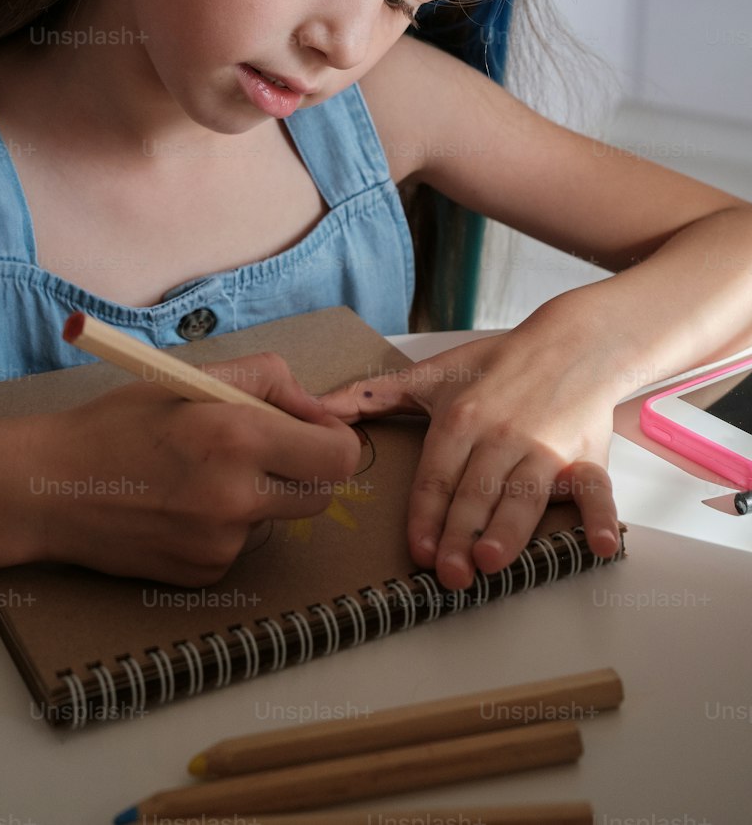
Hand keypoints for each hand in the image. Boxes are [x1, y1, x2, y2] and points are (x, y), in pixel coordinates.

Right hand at [22, 351, 362, 585]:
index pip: (337, 456)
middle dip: (303, 469)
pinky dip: (224, 525)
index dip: (334, 440)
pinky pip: (239, 546)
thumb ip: (266, 380)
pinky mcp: (203, 574)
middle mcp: (236, 497)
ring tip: (199, 474)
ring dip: (258, 496)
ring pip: (276, 519)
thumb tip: (315, 408)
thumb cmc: (117, 424)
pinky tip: (179, 506)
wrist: (50, 488)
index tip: (314, 430)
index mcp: (237, 437)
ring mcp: (221, 544)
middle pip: (319, 494)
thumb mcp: (190, 378)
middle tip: (263, 448)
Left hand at [316, 314, 622, 590]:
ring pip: (525, 495)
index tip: (416, 550)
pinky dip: (599, 518)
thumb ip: (373, 395)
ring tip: (493, 561)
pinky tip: (595, 545)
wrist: (572, 342)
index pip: (437, 474)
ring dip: (510, 529)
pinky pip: (595, 490)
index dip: (425, 514)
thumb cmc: (497, 363)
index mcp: (462, 418)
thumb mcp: (432, 372)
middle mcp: (501, 435)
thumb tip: (317, 410)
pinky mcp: (586, 456)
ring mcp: (546, 448)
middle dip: (460, 533)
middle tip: (449, 574)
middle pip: (476, 491)